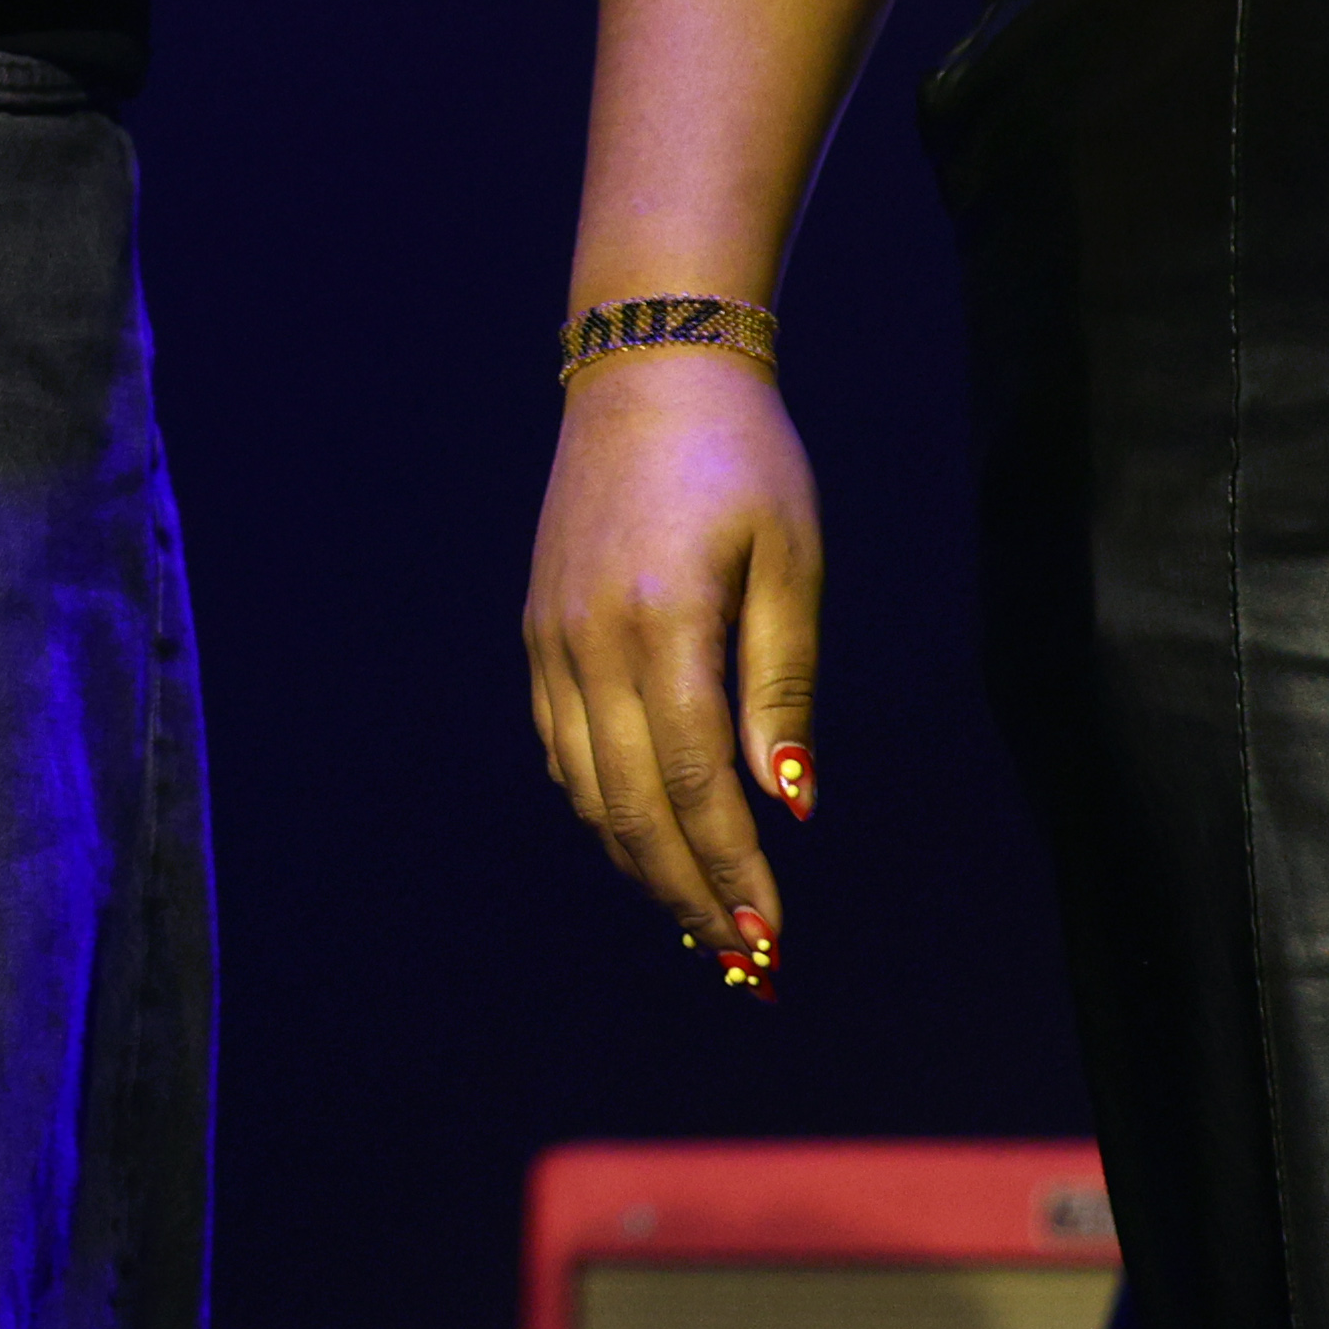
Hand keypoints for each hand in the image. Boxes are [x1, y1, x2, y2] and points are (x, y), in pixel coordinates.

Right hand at [523, 350, 816, 978]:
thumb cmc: (743, 461)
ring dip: (643, 862)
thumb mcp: (790, 561)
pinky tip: (648, 833)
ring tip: (701, 913)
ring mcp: (553, 640)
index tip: (772, 937)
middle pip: (633, 807)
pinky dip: (602, 806)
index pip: (696, 784)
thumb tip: (788, 800)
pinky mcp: (538, 632)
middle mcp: (591, 642)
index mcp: (662, 622)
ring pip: (588, 790)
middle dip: (688, 892)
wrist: (646, 372)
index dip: (733, 871)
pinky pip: (562, 748)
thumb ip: (781, 684)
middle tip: (743, 956)